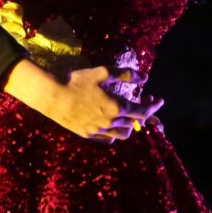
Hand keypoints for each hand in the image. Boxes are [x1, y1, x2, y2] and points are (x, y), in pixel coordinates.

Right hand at [49, 65, 164, 143]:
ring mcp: (98, 131)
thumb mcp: (103, 72)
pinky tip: (113, 124)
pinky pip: (108, 139)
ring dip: (130, 125)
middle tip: (144, 101)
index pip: (142, 111)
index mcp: (116, 106)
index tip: (159, 101)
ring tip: (128, 114)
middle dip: (143, 112)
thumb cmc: (78, 81)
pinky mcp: (88, 135)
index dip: (153, 106)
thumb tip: (144, 78)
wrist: (52, 95)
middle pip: (134, 123)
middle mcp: (110, 122)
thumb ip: (126, 75)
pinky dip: (115, 133)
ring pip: (123, 134)